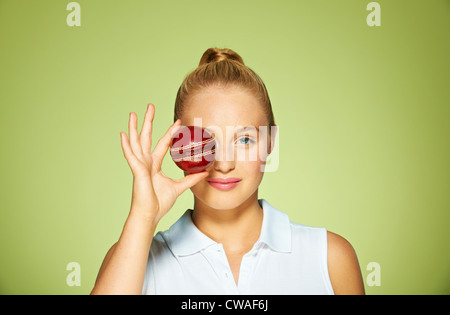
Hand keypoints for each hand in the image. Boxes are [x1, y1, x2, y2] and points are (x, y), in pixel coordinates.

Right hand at [120, 104, 208, 222]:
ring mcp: (140, 166)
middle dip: (149, 121)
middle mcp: (146, 162)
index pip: (162, 144)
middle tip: (151, 106)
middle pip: (147, 137)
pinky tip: (123, 134)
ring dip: (134, 127)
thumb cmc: (159, 203)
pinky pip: (131, 156)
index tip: (178, 122)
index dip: (170, 132)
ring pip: (137, 142)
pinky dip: (126, 145)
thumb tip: (205, 173)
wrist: (150, 215)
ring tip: (133, 113)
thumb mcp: (179, 187)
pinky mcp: (137, 171)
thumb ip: (191, 179)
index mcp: (154, 165)